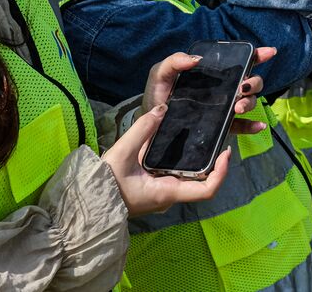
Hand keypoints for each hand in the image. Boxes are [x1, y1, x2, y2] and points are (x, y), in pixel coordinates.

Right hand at [103, 103, 230, 215]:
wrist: (85, 201)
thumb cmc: (104, 183)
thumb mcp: (123, 153)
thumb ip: (142, 130)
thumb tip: (162, 109)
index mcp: (166, 192)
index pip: (206, 190)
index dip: (221, 172)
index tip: (226, 151)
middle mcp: (168, 196)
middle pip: (201, 183)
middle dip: (213, 163)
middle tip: (218, 139)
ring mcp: (161, 195)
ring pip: (189, 179)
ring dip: (199, 163)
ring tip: (203, 138)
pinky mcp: (154, 190)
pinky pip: (176, 177)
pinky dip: (184, 163)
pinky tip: (179, 146)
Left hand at [141, 48, 275, 120]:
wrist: (151, 126)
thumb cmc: (158, 96)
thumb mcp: (161, 74)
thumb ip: (174, 61)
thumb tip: (197, 59)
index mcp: (213, 74)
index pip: (240, 61)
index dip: (257, 55)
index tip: (269, 52)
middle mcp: (224, 89)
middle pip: (251, 82)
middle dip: (254, 82)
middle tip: (242, 87)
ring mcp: (225, 109)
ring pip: (249, 102)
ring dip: (250, 102)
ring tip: (237, 107)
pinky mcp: (222, 128)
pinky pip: (242, 126)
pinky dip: (253, 126)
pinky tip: (258, 126)